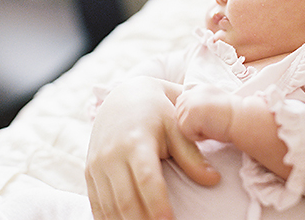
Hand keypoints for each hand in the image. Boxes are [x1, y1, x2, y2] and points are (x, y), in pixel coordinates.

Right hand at [85, 76, 220, 219]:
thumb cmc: (158, 112)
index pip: (147, 179)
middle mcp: (111, 154)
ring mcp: (97, 165)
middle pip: (125, 200)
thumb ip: (192, 155)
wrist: (124, 96)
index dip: (157, 204)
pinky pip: (96, 205)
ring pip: (109, 207)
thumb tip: (214, 180)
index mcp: (136, 141)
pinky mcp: (89, 173)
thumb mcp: (177, 127)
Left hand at [175, 84, 239, 141]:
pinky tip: (212, 129)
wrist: (242, 118)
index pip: (185, 106)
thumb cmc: (234, 115)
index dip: (196, 117)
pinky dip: (200, 137)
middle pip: (181, 116)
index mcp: (199, 89)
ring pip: (183, 126)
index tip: (213, 117)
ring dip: (197, 131)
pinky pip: (188, 134)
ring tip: (213, 125)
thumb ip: (202, 103)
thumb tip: (192, 114)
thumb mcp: (217, 102)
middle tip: (213, 121)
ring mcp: (188, 105)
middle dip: (194, 124)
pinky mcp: (188, 117)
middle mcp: (191, 94)